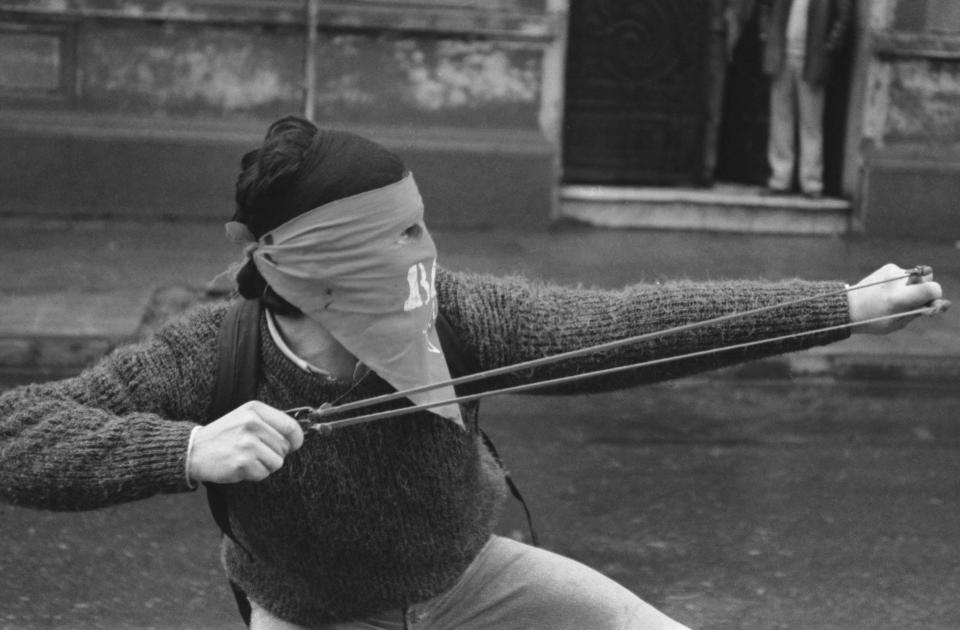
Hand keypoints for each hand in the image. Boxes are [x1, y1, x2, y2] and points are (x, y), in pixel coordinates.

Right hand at [188, 401, 303, 483]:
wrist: (194, 450)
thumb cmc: (224, 435)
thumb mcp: (245, 417)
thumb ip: (269, 423)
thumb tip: (297, 436)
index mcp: (255, 410)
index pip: (290, 426)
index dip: (296, 439)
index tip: (294, 445)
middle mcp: (252, 423)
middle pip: (284, 446)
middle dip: (275, 454)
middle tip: (256, 452)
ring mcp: (247, 443)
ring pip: (276, 462)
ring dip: (264, 465)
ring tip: (247, 458)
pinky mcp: (242, 461)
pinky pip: (263, 473)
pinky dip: (254, 474)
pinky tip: (240, 465)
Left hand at [848, 264, 944, 334]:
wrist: (848, 306)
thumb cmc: (874, 319)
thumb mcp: (898, 323)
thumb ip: (920, 311)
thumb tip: (941, 303)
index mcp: (898, 298)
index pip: (932, 288)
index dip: (935, 296)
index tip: (928, 303)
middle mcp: (896, 281)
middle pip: (928, 279)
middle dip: (924, 290)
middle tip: (910, 301)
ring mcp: (892, 271)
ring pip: (917, 276)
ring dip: (912, 286)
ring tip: (895, 297)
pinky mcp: (889, 267)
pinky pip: (906, 274)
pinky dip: (903, 282)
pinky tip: (888, 291)